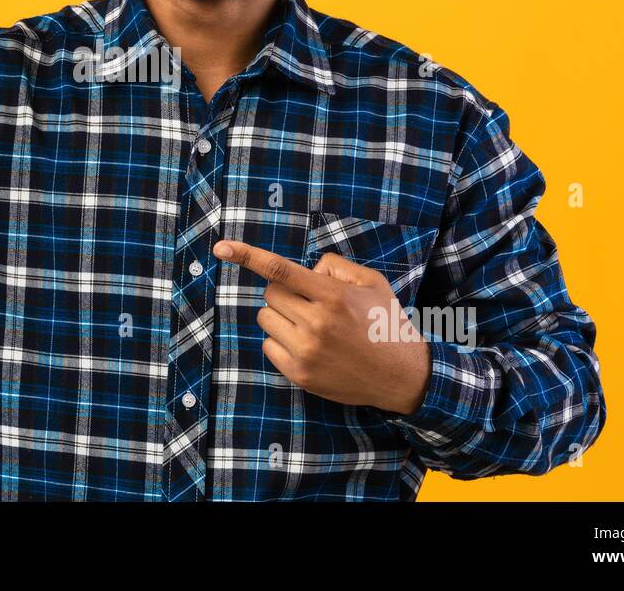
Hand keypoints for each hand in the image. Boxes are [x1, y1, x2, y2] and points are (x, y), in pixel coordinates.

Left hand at [213, 239, 431, 414]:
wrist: (401, 376)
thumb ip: (335, 267)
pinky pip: (269, 345)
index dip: (248, 256)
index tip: (222, 247)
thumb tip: (306, 269)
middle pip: (271, 293)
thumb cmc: (385, 322)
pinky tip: (308, 345)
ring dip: (282, 316)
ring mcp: (305, 351)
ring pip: (266, 318)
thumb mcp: (370, 283)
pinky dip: (281, 340)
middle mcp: (316, 323)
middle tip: (311, 302)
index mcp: (332, 296)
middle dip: (286, 292)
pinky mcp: (299, 374)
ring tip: (311, 325)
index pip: (281, 270)